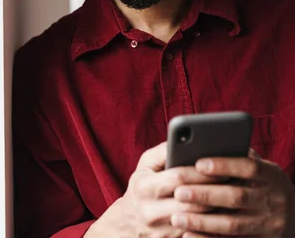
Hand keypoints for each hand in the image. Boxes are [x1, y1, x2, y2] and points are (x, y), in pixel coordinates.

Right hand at [87, 142, 221, 236]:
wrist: (130, 221)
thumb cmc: (143, 186)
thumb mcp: (145, 166)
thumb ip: (163, 152)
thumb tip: (186, 139)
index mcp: (143, 187)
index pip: (178, 177)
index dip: (201, 172)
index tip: (221, 166)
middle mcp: (150, 211)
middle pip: (193, 201)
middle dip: (216, 190)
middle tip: (236, 181)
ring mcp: (161, 231)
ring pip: (200, 220)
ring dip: (219, 208)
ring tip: (234, 195)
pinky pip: (199, 235)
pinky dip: (214, 224)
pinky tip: (225, 213)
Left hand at [170, 150, 294, 236]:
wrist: (293, 219)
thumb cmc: (263, 187)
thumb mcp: (261, 172)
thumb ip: (239, 160)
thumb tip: (206, 144)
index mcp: (273, 177)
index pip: (250, 167)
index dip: (224, 165)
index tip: (199, 164)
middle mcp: (274, 201)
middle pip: (237, 196)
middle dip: (205, 194)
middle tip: (178, 192)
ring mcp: (270, 225)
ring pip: (232, 224)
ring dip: (202, 221)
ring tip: (177, 217)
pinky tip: (188, 235)